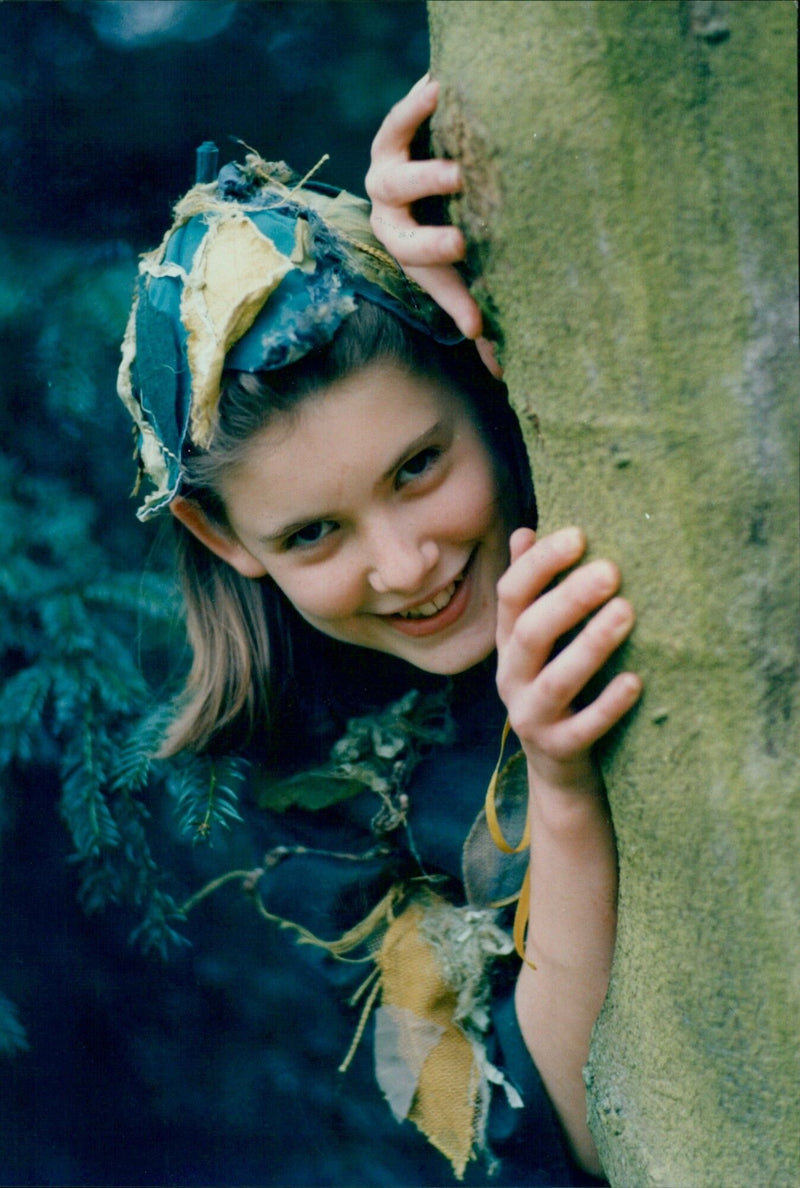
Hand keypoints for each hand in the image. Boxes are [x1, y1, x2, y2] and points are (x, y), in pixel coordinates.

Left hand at [366, 75, 498, 369]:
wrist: (420, 158)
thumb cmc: (446, 222)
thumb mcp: (461, 263)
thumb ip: (476, 308)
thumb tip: (504, 376)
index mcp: (409, 255)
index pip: (431, 285)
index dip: (453, 303)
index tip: (477, 325)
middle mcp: (391, 219)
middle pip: (403, 238)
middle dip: (429, 245)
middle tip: (460, 245)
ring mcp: (387, 175)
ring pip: (394, 182)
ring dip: (424, 180)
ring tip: (457, 174)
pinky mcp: (391, 135)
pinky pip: (397, 124)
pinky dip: (415, 109)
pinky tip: (440, 92)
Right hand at [495, 527, 641, 789]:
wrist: (558, 765)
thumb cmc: (556, 685)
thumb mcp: (538, 640)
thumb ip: (533, 589)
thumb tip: (524, 532)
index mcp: (507, 642)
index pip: (512, 593)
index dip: (540, 563)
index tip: (579, 535)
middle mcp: (511, 676)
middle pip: (530, 632)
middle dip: (569, 599)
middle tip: (612, 570)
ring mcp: (531, 716)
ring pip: (554, 681)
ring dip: (590, 645)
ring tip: (626, 612)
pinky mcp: (558, 750)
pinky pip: (582, 729)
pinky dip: (607, 705)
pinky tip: (634, 681)